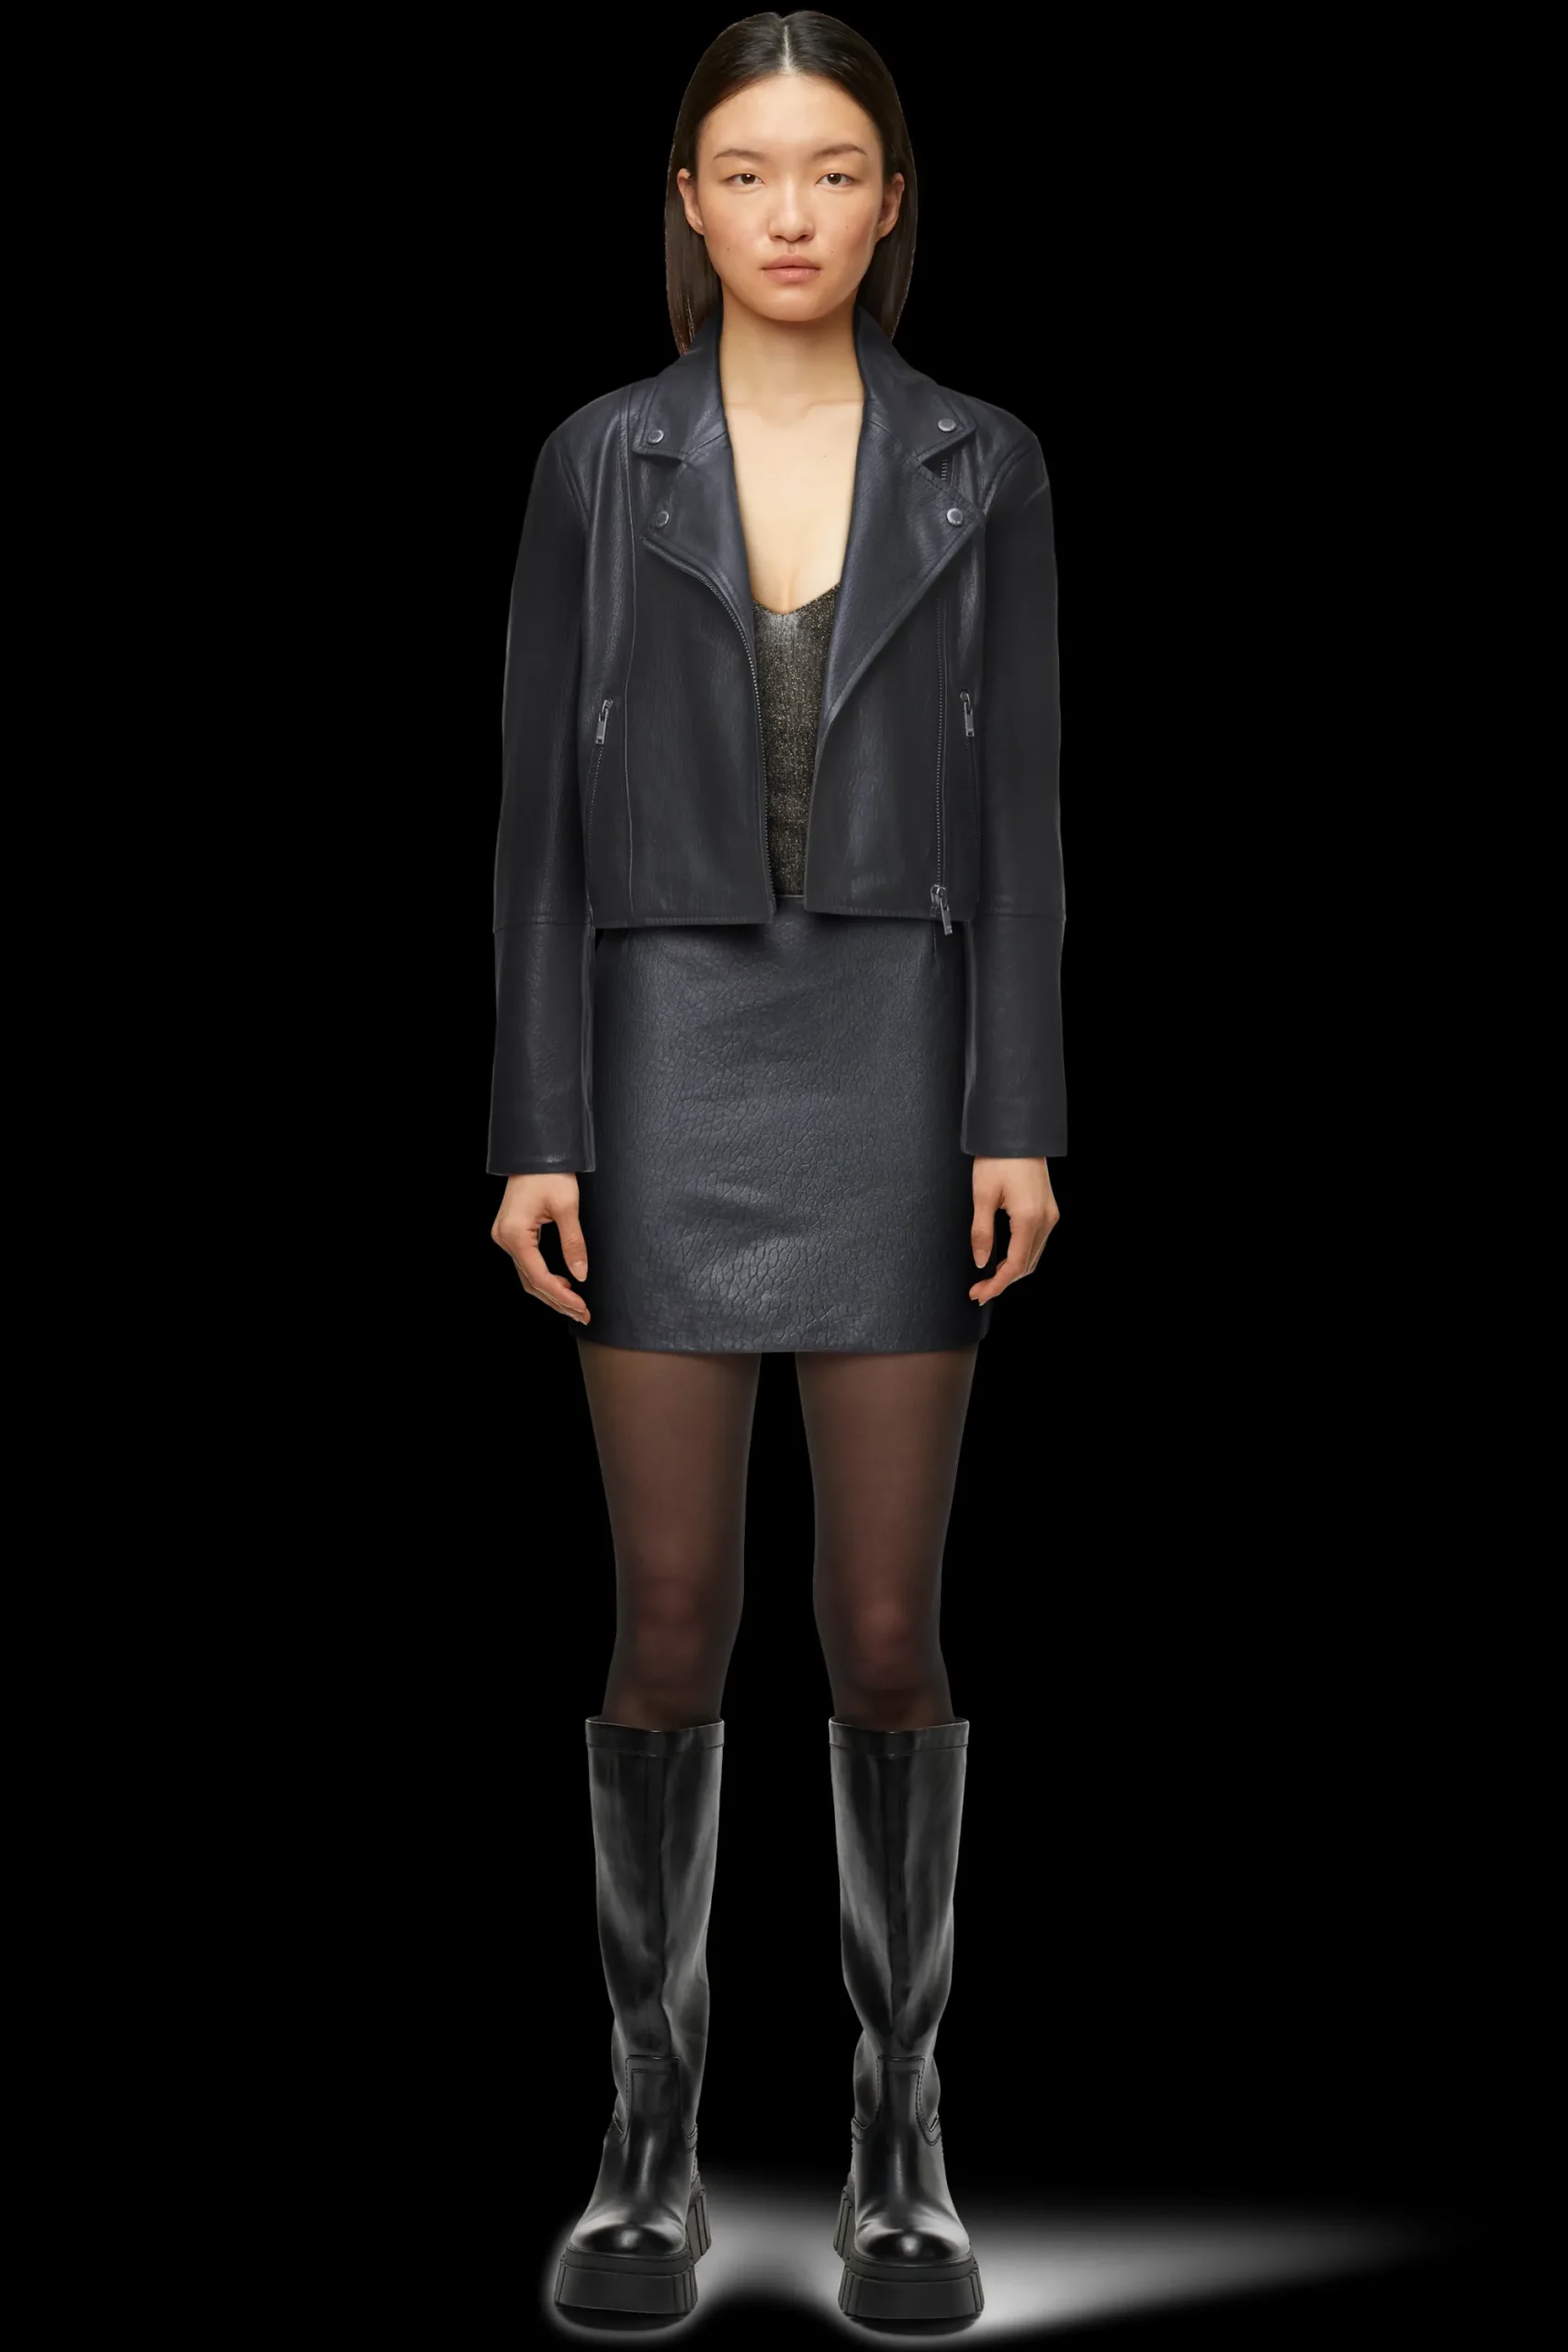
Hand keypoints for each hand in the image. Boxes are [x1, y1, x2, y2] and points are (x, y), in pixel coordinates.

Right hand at [491, 1173, 591, 1323]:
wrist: (535, 1152)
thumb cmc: (549, 1173)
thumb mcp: (567, 1207)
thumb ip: (573, 1243)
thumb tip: (581, 1275)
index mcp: (515, 1234)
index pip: (539, 1276)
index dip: (562, 1296)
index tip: (582, 1308)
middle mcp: (504, 1238)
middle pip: (531, 1281)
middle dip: (558, 1300)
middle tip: (582, 1314)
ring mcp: (504, 1236)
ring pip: (527, 1275)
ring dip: (551, 1292)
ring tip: (575, 1306)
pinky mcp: (510, 1233)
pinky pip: (526, 1263)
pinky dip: (543, 1277)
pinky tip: (562, 1286)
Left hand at [969, 1157, 1059, 1304]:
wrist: (1017, 1133)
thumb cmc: (998, 1159)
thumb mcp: (982, 1196)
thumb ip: (982, 1233)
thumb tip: (982, 1261)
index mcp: (1029, 1218)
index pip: (1015, 1265)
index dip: (997, 1285)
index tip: (979, 1294)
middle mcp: (1045, 1220)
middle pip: (1027, 1265)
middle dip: (1003, 1282)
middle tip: (979, 1290)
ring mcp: (1050, 1215)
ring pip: (1033, 1256)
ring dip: (1013, 1271)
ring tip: (989, 1279)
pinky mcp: (1049, 1210)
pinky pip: (1037, 1242)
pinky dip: (1021, 1256)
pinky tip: (1005, 1260)